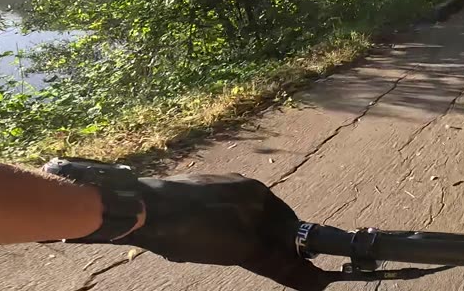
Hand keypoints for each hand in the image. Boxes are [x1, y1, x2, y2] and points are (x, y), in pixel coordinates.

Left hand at [118, 173, 328, 290]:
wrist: (144, 210)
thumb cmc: (197, 228)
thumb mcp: (242, 250)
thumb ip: (280, 263)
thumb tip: (318, 280)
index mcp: (259, 192)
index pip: (290, 223)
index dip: (292, 248)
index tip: (289, 267)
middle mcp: (242, 183)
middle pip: (265, 220)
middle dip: (264, 243)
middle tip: (253, 264)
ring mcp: (217, 185)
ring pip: (240, 218)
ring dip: (240, 238)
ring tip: (223, 255)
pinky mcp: (195, 190)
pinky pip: (218, 213)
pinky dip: (219, 230)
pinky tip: (202, 242)